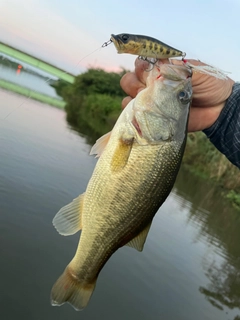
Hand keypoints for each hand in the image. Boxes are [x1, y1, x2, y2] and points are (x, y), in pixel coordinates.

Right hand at [120, 58, 234, 131]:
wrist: (219, 107)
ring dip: (134, 98)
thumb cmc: (209, 84)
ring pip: (129, 97)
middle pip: (130, 80)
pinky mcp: (154, 118)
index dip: (140, 66)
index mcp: (161, 70)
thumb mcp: (195, 71)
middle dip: (135, 82)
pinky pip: (134, 116)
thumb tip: (157, 67)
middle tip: (149, 88)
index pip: (140, 64)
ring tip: (149, 102)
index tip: (148, 70)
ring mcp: (152, 102)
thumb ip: (175, 68)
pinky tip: (144, 114)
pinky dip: (134, 115)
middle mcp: (153, 85)